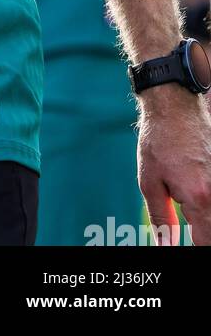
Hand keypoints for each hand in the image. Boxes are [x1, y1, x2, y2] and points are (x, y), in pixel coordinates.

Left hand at [137, 89, 210, 243]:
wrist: (175, 105)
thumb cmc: (158, 142)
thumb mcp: (150, 182)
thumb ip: (162, 220)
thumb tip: (165, 247)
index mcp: (200, 199)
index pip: (206, 243)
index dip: (196, 249)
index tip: (187, 243)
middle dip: (202, 233)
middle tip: (188, 225)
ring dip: (205, 216)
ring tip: (188, 199)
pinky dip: (208, 202)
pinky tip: (195, 188)